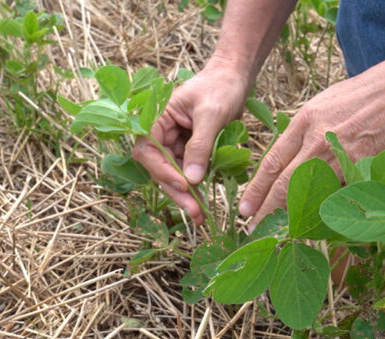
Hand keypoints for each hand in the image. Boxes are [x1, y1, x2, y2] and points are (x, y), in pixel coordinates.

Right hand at [132, 60, 249, 224]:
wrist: (236, 78)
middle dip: (176, 190)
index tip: (182, 184)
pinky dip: (196, 187)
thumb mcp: (211, 114)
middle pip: (160, 167)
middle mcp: (162, 132)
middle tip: (194, 211)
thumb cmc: (221, 87)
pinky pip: (189, 172)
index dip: (161, 170)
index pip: (148, 149)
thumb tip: (192, 179)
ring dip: (186, 195)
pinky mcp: (191, 150)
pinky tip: (204, 203)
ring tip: (201, 215)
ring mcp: (176, 143)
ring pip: (174, 174)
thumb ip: (200, 145)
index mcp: (157, 117)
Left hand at [238, 47, 384, 227]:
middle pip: (284, 185)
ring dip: (297, 220)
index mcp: (305, 121)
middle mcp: (317, 140)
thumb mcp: (328, 101)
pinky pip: (345, 198)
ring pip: (312, 197)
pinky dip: (334, 217)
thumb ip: (309, 129)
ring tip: (286, 237)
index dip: (256, 189)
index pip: (272, 162)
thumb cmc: (373, 91)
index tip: (245, 209)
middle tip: (255, 231)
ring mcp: (342, 156)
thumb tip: (295, 157)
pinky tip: (325, 232)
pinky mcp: (367, 168)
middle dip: (267, 212)